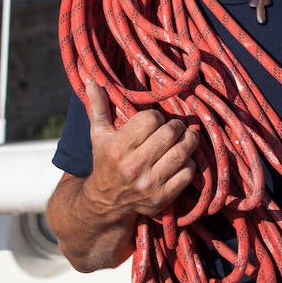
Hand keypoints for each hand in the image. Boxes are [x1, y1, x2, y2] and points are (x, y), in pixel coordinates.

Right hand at [81, 79, 199, 221]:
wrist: (105, 203)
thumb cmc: (105, 161)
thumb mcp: (98, 134)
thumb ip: (98, 107)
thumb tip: (91, 80)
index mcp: (117, 148)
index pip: (151, 120)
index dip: (157, 116)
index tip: (156, 119)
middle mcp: (132, 167)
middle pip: (169, 134)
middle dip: (177, 126)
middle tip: (177, 125)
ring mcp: (148, 185)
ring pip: (181, 153)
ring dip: (189, 141)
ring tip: (187, 136)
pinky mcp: (161, 198)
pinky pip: (187, 174)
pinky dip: (189, 163)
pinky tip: (183, 159)